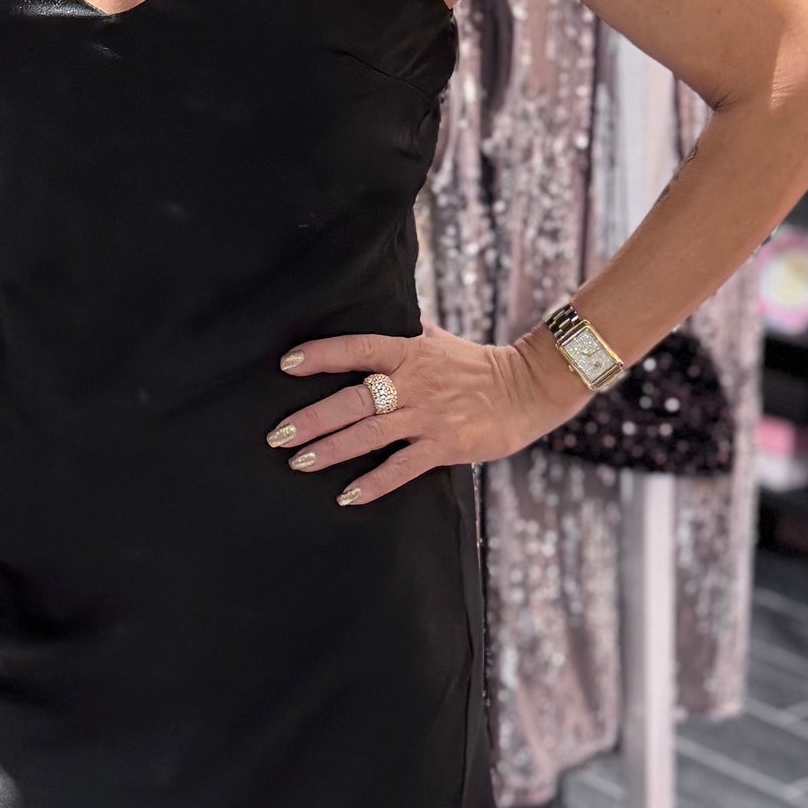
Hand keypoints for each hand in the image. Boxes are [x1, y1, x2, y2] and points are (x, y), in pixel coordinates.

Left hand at [266, 325, 580, 507]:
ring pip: (370, 434)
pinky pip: (402, 467)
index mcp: (410, 352)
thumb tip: (385, 310)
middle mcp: (414, 383)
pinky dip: (374, 483)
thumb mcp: (440, 340)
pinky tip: (347, 496)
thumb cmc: (479, 364)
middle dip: (312, 418)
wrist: (530, 388)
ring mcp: (429, 416)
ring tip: (298, 462)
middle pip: (353, 399)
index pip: (357, 348)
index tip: (287, 365)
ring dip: (331, 450)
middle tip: (277, 435)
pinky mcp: (446, 445)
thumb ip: (409, 332)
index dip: (321, 356)